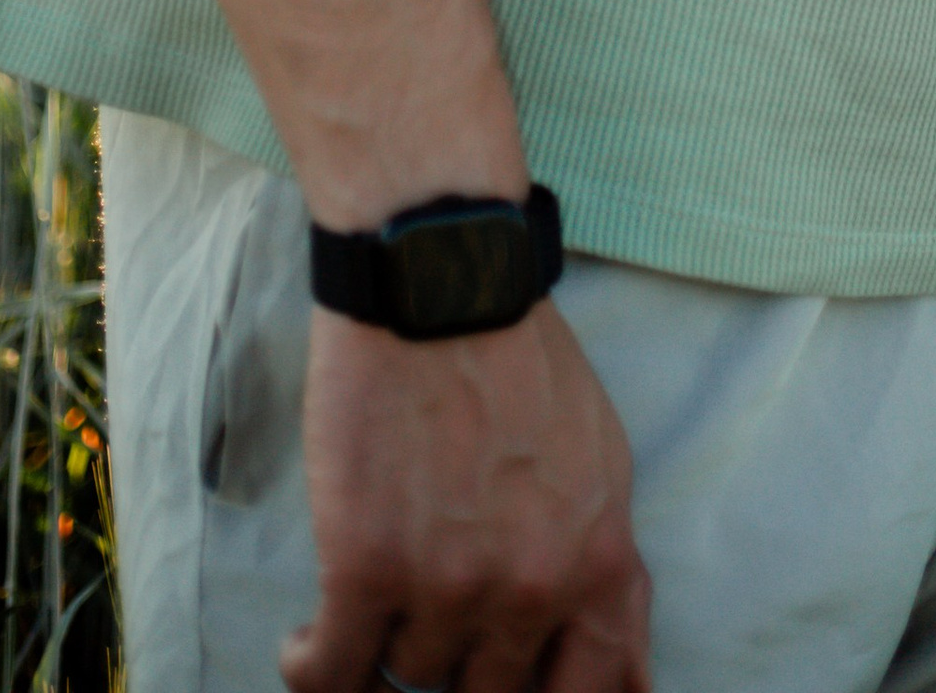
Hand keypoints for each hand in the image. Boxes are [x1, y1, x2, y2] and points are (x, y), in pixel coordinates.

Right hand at [283, 301, 650, 692]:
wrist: (442, 282)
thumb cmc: (522, 361)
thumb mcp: (603, 465)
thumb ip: (609, 571)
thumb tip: (630, 679)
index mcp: (599, 561)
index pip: (593, 689)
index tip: (504, 689)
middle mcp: (532, 588)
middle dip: (456, 674)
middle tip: (425, 632)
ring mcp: (449, 586)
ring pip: (408, 678)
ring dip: (379, 660)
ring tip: (364, 619)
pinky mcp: (366, 569)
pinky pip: (332, 674)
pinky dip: (311, 668)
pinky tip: (305, 645)